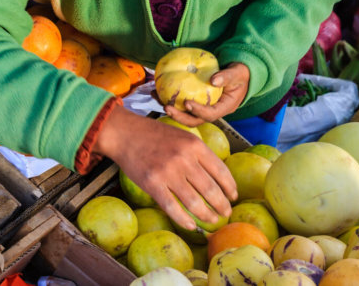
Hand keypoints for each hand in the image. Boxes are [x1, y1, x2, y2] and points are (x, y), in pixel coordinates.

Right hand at [93, 107, 236, 230]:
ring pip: (194, 202)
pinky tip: (191, 226)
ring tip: (212, 220)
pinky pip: (172, 208)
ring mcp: (167, 172)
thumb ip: (199, 153)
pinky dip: (184, 220)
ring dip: (207, 215)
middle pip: (211, 190)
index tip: (233, 197)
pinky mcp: (152, 184)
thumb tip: (218, 177)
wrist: (125, 133)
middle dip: (222, 205)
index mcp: (194, 145)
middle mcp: (184, 159)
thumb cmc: (155, 135)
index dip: (230, 187)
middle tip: (226, 213)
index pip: (221, 171)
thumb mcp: (183, 136)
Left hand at [165, 62, 248, 126]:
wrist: (238, 74)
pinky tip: (157, 90)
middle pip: (194, 120)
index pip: (210, 115)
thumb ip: (227, 76)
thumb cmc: (239, 73)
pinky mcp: (195, 102)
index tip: (187, 103)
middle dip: (179, 117)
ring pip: (185, 114)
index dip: (198, 111)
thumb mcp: (238, 73)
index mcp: (224, 108)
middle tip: (166, 107)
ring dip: (170, 108)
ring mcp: (203, 108)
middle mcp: (212, 111)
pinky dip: (169, 98)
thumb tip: (214, 80)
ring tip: (156, 97)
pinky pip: (181, 103)